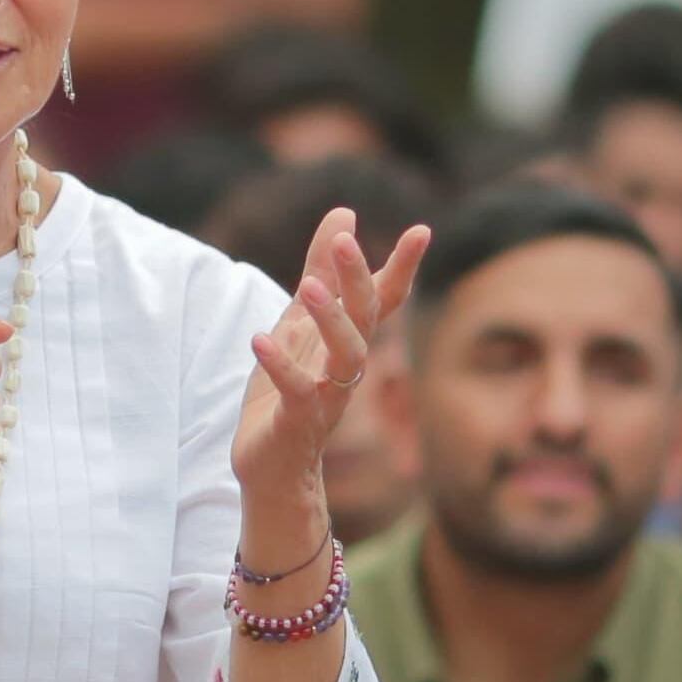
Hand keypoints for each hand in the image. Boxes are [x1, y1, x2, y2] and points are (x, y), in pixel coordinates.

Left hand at [234, 208, 430, 544]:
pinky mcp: (299, 422)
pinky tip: (260, 340)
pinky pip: (299, 394)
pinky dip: (281, 366)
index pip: (383, 299)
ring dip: (330, 321)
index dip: (401, 266)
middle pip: (366, 319)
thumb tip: (343, 213)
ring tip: (307, 287)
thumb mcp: (299, 322)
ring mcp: (328, 396)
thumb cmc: (289, 391)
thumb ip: (320, 269)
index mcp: (348, 342)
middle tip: (345, 240)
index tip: (421, 230)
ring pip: (347, 357)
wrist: (273, 469)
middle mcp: (347, 368)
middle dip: (358, 280)